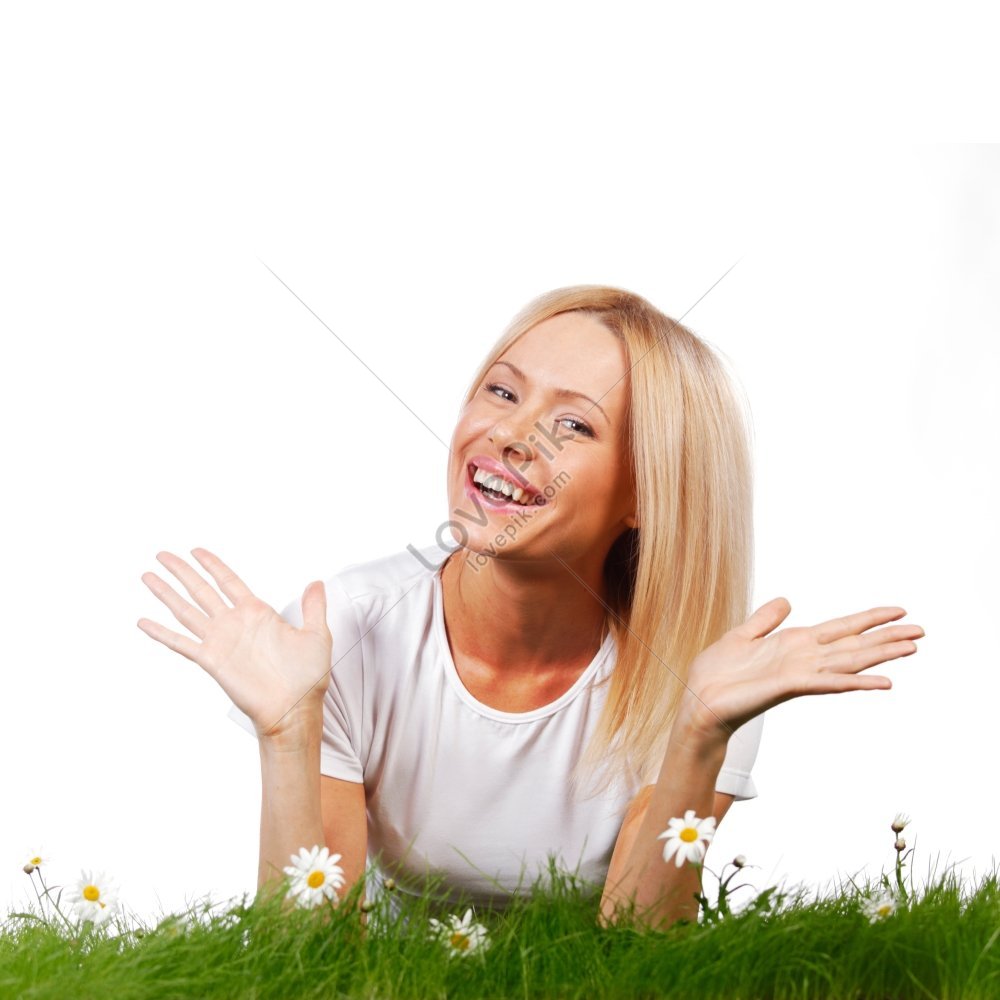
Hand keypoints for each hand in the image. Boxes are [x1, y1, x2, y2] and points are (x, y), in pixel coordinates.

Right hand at [137, 548, 331, 740]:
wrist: (295, 709)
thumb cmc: (307, 678)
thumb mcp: (317, 635)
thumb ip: (314, 607)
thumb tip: (316, 582)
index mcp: (257, 613)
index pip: (228, 581)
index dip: (212, 565)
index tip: (196, 551)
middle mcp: (234, 624)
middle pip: (201, 589)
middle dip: (181, 572)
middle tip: (162, 555)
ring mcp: (221, 641)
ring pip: (186, 611)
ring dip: (166, 593)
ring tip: (147, 576)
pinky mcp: (212, 661)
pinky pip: (181, 644)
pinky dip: (161, 633)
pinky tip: (143, 622)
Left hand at [678, 598, 924, 743]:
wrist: (700, 700)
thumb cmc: (718, 673)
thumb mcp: (742, 635)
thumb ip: (766, 620)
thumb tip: (786, 601)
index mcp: (794, 643)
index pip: (840, 628)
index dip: (868, 619)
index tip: (898, 612)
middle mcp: (804, 658)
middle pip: (853, 644)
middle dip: (887, 638)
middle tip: (922, 632)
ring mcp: (800, 672)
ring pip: (849, 661)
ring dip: (880, 655)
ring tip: (912, 648)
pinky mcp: (789, 685)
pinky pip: (828, 682)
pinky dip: (855, 681)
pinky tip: (881, 681)